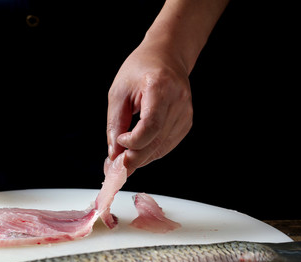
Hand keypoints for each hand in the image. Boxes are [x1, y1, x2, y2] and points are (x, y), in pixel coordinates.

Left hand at [106, 41, 192, 175]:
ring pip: (161, 148)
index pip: (151, 126)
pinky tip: (137, 150)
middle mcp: (178, 101)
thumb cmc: (140, 68)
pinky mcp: (186, 122)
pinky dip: (150, 152)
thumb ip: (115, 123)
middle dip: (134, 158)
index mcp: (161, 87)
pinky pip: (166, 146)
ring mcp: (186, 113)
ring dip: (140, 158)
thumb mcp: (119, 92)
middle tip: (114, 166)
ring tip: (121, 158)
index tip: (119, 141)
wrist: (166, 56)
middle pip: (157, 142)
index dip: (133, 141)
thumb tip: (114, 153)